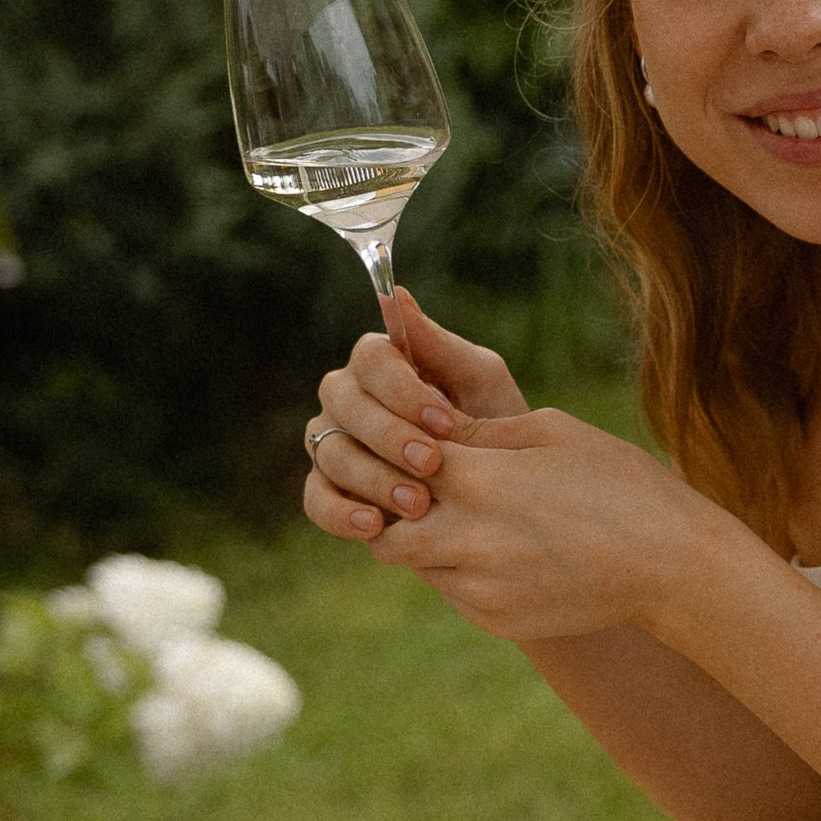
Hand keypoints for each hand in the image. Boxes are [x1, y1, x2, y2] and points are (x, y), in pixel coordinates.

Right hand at [302, 292, 526, 546]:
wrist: (504, 493)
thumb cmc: (494, 425)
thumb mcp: (481, 382)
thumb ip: (440, 344)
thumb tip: (395, 294)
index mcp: (381, 364)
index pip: (368, 359)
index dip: (402, 389)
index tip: (444, 420)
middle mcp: (348, 399)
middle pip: (344, 403)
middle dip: (389, 435)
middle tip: (432, 464)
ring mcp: (332, 444)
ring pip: (331, 452)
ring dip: (374, 478)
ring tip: (418, 503)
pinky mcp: (329, 492)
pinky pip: (316, 500)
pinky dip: (341, 514)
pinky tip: (375, 526)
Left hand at [376, 407, 724, 642]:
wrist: (671, 566)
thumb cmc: (620, 483)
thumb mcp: (552, 433)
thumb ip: (479, 431)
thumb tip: (427, 422)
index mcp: (478, 478)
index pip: (395, 458)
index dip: (398, 448)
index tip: (416, 440)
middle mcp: (466, 538)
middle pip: (383, 523)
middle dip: (392, 504)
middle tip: (420, 486)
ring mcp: (478, 586)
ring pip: (412, 562)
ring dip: (424, 538)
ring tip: (466, 516)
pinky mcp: (493, 619)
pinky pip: (451, 591)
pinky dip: (458, 569)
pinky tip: (501, 550)